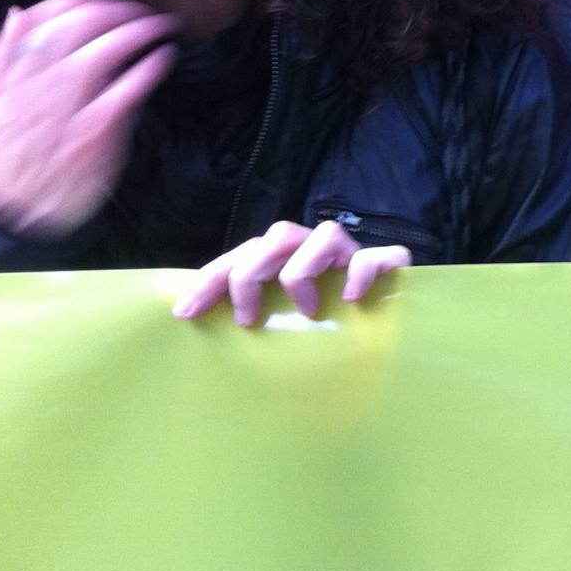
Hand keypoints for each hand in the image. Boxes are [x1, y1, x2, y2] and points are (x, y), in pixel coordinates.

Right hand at [0, 0, 181, 236]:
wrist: (20, 212)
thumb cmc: (14, 154)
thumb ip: (5, 59)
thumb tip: (19, 12)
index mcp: (13, 76)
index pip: (47, 16)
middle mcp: (36, 87)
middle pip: (82, 25)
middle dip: (121, 8)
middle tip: (145, 11)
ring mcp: (64, 110)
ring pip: (104, 51)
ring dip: (142, 29)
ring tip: (165, 26)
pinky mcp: (94, 134)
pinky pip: (127, 89)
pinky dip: (151, 66)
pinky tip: (166, 57)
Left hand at [173, 219, 409, 325]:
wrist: (389, 335)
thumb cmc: (323, 331)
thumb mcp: (275, 320)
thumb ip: (243, 311)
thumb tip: (180, 313)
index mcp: (287, 257)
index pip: (242, 253)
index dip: (210, 279)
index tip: (186, 313)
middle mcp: (316, 248)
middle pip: (278, 235)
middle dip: (251, 275)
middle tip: (247, 320)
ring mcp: (353, 253)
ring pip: (325, 235)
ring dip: (303, 273)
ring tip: (307, 313)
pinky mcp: (390, 263)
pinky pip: (378, 256)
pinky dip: (362, 273)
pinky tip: (351, 299)